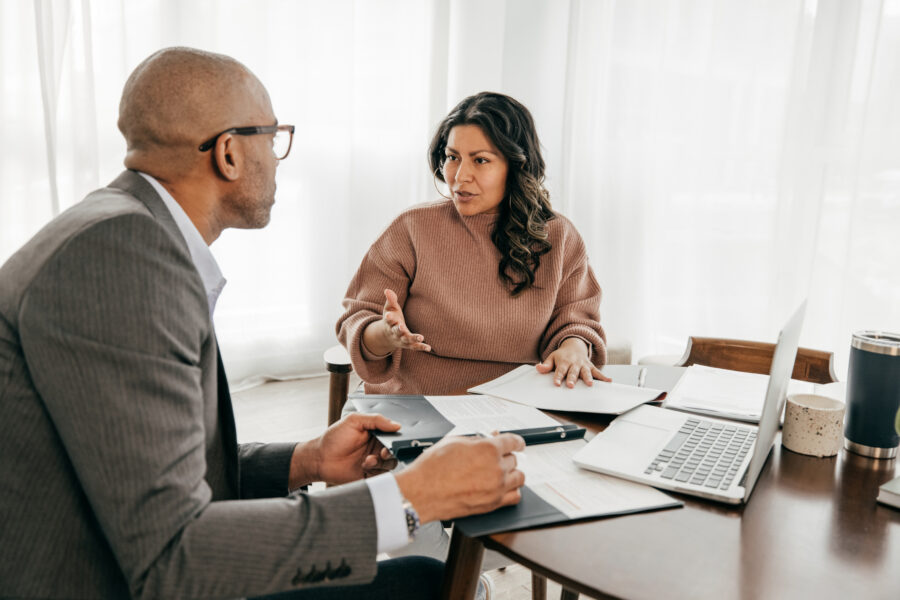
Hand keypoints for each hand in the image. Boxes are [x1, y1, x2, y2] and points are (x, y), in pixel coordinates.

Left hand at [291, 413, 399, 486]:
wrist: (320, 459)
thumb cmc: (333, 438)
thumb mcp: (354, 421)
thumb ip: (376, 420)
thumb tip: (396, 425)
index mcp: (375, 432)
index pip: (392, 434)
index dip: (395, 438)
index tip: (393, 441)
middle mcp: (376, 447)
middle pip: (394, 450)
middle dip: (391, 452)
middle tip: (382, 453)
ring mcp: (374, 461)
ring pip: (390, 463)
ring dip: (381, 463)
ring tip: (367, 461)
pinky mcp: (370, 474)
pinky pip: (382, 475)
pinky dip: (376, 471)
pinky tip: (364, 467)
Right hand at [362, 289, 430, 355]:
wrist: (388, 336)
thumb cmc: (391, 319)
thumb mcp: (389, 309)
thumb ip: (390, 300)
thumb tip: (387, 290)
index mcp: (389, 323)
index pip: (388, 320)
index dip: (388, 318)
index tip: (388, 315)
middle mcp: (394, 332)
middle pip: (396, 331)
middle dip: (398, 329)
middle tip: (401, 326)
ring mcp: (401, 339)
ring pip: (406, 340)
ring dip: (413, 339)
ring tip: (421, 337)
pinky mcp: (408, 344)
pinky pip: (414, 347)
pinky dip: (421, 347)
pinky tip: (428, 348)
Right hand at [393, 433, 525, 523]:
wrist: (421, 493)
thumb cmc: (432, 468)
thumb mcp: (454, 442)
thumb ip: (476, 440)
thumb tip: (488, 438)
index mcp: (488, 449)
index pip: (513, 442)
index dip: (517, 441)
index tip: (518, 443)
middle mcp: (496, 468)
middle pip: (514, 459)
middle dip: (505, 456)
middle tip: (495, 457)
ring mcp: (496, 488)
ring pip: (519, 477)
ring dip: (512, 473)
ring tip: (501, 472)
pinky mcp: (493, 504)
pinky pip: (515, 497)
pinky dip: (512, 491)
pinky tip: (504, 487)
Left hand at [536, 337, 610, 387]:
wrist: (574, 345)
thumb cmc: (561, 355)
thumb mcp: (552, 357)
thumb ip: (546, 365)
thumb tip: (538, 368)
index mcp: (563, 362)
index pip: (560, 371)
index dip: (557, 377)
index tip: (556, 384)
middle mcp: (574, 363)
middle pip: (573, 372)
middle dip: (572, 378)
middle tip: (571, 385)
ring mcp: (583, 365)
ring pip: (586, 372)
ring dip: (588, 378)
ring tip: (590, 384)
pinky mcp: (590, 366)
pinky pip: (597, 372)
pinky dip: (603, 377)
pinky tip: (609, 381)